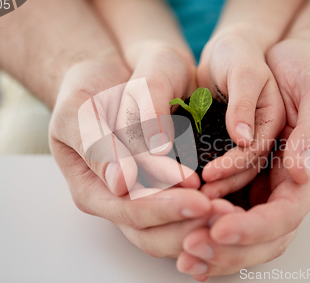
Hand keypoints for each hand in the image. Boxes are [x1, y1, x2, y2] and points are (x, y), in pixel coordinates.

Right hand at [49, 50, 210, 258]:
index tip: (198, 201)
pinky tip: (230, 203)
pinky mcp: (164, 186)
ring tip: (232, 212)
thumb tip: (120, 182)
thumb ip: (95, 145)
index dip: (164, 209)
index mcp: (91, 189)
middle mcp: (118, 200)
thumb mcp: (78, 111)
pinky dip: (206, 208)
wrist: (107, 77)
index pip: (129, 211)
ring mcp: (142, 195)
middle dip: (190, 225)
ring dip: (202, 224)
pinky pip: (184, 208)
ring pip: (171, 228)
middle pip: (153, 232)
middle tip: (226, 214)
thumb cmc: (86, 91)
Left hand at [176, 39, 309, 279]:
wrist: (284, 59)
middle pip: (264, 234)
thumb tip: (304, 174)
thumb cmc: (307, 70)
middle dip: (229, 248)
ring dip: (214, 244)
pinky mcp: (244, 176)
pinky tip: (184, 234)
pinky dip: (207, 224)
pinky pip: (227, 208)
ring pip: (243, 228)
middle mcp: (287, 184)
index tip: (220, 231)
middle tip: (192, 252)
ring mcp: (265, 182)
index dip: (254, 228)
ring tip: (184, 252)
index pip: (286, 214)